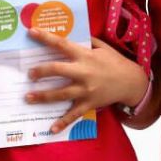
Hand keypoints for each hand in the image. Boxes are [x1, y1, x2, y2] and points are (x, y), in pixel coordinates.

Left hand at [23, 32, 147, 133]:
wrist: (132, 82)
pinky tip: (51, 129)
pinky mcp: (89, 104)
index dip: (45, 37)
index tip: (31, 32)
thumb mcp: (102, 47)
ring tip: (28, 97)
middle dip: (41, 71)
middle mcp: (83, 72)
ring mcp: (86, 90)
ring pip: (61, 94)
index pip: (62, 44)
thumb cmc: (115, 62)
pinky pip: (74, 114)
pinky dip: (63, 122)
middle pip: (57, 70)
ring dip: (43, 96)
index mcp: (85, 56)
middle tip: (30, 74)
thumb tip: (70, 33)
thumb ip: (86, 41)